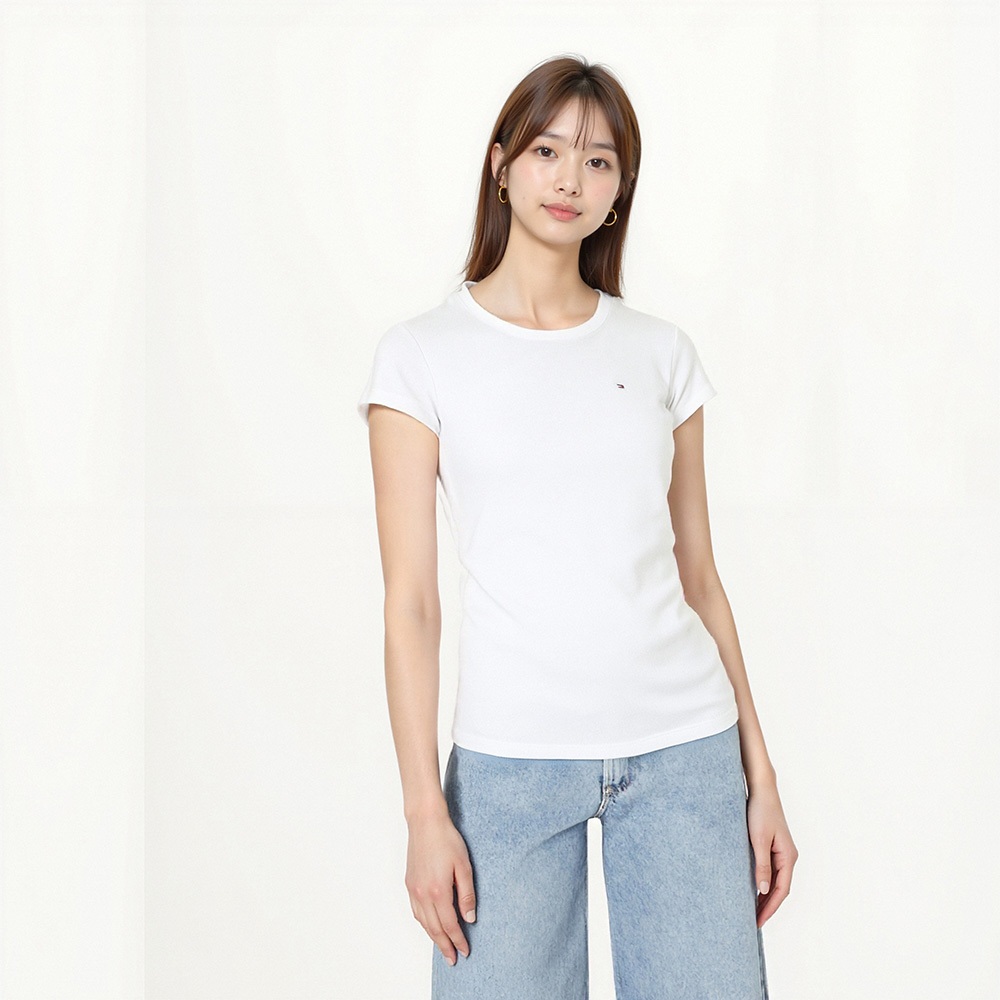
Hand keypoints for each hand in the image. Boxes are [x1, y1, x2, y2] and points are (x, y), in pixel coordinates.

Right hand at [404, 809, 476, 964]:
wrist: (425, 823)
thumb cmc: (446, 840)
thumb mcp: (464, 866)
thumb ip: (467, 894)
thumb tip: (470, 917)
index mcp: (439, 891)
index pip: (450, 925)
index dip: (458, 940)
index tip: (465, 951)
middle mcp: (423, 894)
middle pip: (435, 928)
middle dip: (445, 945)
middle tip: (453, 959)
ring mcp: (414, 889)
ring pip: (423, 922)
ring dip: (433, 937)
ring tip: (443, 947)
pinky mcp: (409, 883)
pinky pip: (416, 911)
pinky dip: (423, 923)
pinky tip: (429, 926)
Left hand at [746, 784, 797, 927]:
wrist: (761, 789)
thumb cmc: (760, 811)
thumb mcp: (758, 840)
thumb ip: (762, 866)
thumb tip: (764, 891)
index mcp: (788, 857)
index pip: (781, 891)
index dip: (770, 908)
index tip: (758, 921)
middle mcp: (788, 856)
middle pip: (780, 889)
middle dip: (768, 906)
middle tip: (753, 922)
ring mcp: (782, 852)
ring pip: (776, 881)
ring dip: (766, 896)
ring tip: (752, 910)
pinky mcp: (774, 846)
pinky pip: (771, 871)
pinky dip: (763, 883)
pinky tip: (753, 889)